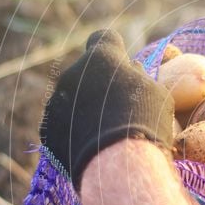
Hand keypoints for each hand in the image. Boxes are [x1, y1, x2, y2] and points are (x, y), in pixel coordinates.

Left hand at [39, 29, 174, 188]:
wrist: (118, 165)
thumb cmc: (146, 123)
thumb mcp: (157, 95)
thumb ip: (141, 78)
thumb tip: (132, 70)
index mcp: (101, 57)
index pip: (103, 39)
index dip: (114, 50)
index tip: (123, 65)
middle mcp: (72, 74)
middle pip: (86, 73)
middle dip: (100, 86)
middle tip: (119, 109)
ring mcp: (56, 102)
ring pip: (72, 100)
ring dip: (86, 110)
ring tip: (106, 135)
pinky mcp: (47, 130)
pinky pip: (62, 126)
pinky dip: (75, 133)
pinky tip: (92, 149)